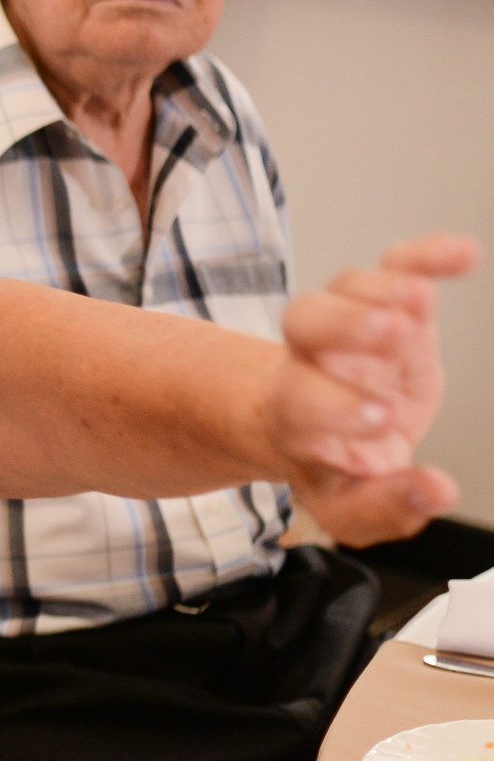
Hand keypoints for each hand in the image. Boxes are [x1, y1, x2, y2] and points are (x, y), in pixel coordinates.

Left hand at [265, 234, 478, 544]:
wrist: (314, 422)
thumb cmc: (332, 460)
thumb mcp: (350, 505)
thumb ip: (385, 507)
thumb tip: (436, 492)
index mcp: (295, 414)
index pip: (299, 401)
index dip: (334, 406)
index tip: (380, 418)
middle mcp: (312, 360)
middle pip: (304, 322)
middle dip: (346, 325)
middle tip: (393, 336)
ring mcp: (347, 326)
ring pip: (344, 288)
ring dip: (381, 288)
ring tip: (419, 300)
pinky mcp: (384, 305)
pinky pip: (395, 266)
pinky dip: (426, 255)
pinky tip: (464, 254)